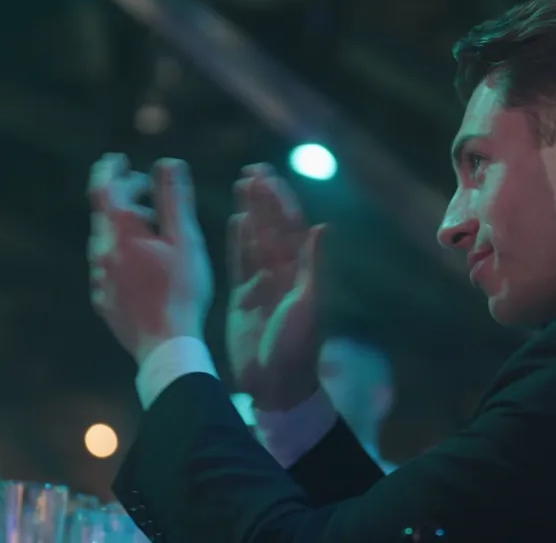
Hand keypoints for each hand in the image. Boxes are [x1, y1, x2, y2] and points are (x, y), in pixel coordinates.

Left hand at [88, 153, 212, 364]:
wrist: (166, 345)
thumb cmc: (181, 290)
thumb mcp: (185, 239)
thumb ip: (174, 199)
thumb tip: (168, 162)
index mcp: (121, 233)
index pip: (104, 188)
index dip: (110, 170)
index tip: (119, 159)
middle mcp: (102, 252)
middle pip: (106, 213)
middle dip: (124, 196)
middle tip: (149, 191)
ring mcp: (99, 278)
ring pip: (106, 240)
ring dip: (125, 226)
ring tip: (153, 229)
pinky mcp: (103, 299)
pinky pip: (108, 266)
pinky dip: (122, 253)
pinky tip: (143, 264)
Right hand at [226, 164, 324, 410]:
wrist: (276, 385)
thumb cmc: (296, 349)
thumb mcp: (308, 306)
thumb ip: (314, 266)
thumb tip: (321, 227)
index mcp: (300, 274)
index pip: (290, 228)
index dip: (280, 201)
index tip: (268, 177)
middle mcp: (283, 275)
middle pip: (272, 228)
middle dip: (264, 199)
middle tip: (252, 170)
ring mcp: (262, 286)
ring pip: (256, 240)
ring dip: (251, 213)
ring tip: (242, 185)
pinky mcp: (243, 299)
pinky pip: (240, 263)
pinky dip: (238, 241)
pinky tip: (234, 220)